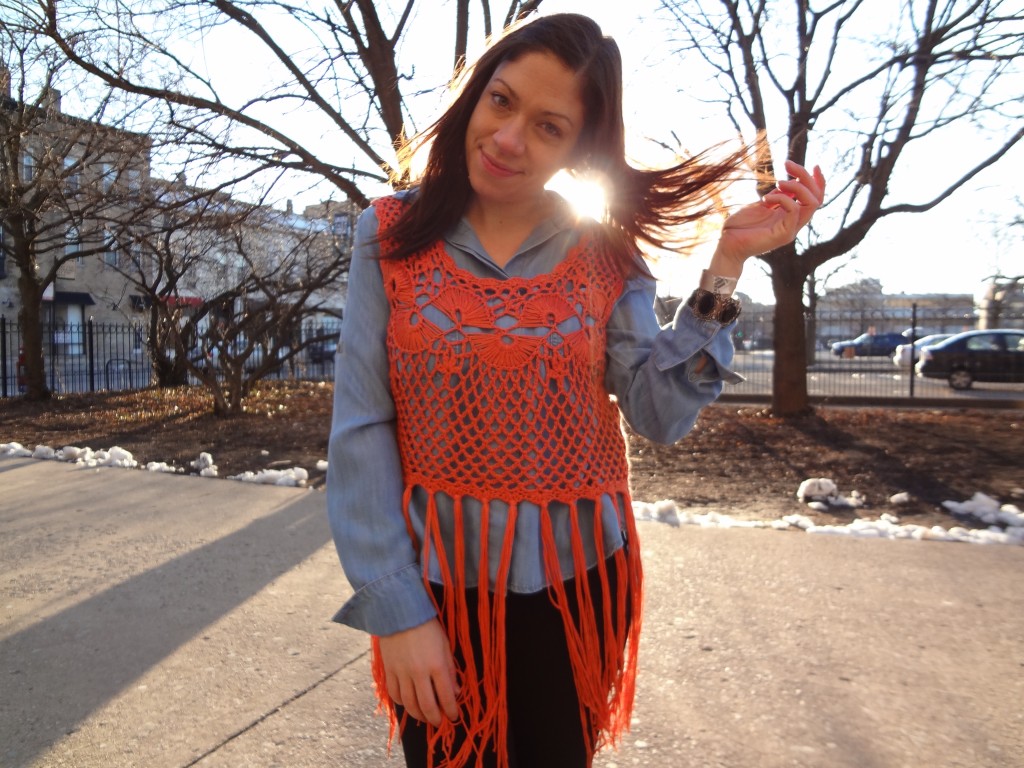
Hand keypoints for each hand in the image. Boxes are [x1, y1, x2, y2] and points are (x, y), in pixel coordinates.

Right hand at [378, 619, 459, 726]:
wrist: (400, 613)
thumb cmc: (427, 627)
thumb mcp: (445, 645)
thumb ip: (450, 669)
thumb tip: (456, 691)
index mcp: (437, 665)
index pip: (446, 697)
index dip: (451, 711)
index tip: (454, 717)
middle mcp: (419, 672)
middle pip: (427, 706)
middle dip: (436, 719)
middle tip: (440, 723)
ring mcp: (402, 673)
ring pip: (409, 704)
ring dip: (419, 715)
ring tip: (425, 717)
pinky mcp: (389, 671)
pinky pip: (394, 694)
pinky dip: (402, 703)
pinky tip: (408, 703)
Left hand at [710, 160, 826, 274]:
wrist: (726, 245)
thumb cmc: (739, 226)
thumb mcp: (760, 205)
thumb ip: (776, 196)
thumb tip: (788, 184)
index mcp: (789, 216)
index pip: (814, 199)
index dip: (818, 182)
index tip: (815, 165)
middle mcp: (793, 223)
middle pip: (816, 198)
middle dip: (806, 177)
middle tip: (787, 164)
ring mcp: (790, 230)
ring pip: (811, 203)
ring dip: (797, 186)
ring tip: (778, 182)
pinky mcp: (784, 235)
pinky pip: (794, 211)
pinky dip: (783, 199)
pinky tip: (765, 199)